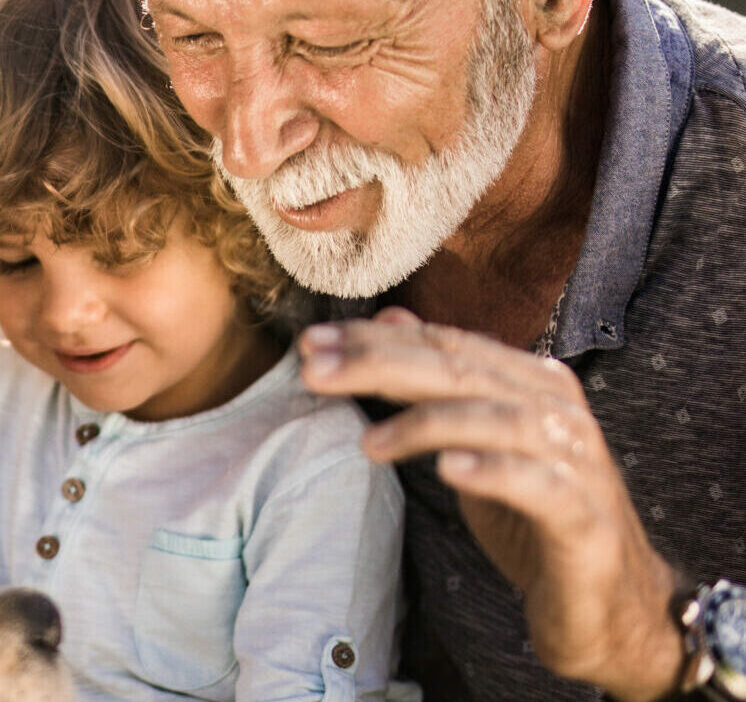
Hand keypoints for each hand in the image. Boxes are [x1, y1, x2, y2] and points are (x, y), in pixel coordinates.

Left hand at [299, 307, 683, 701]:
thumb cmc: (530, 514)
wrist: (606, 600)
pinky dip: (491, 471)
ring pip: (493, 418)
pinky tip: (447, 469)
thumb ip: (439, 379)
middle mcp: (554, 407)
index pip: (442, 344)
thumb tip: (390, 318)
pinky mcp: (583, 516)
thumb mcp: (476, 439)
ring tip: (368, 443)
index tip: (310, 343)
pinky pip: (536, 483)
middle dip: (379, 364)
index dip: (373, 339)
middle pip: (457, 370)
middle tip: (314, 370)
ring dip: (423, 423)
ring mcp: (575, 459)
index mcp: (529, 379)